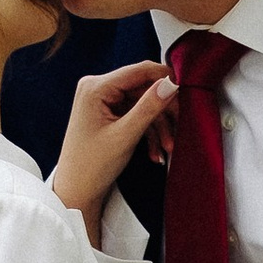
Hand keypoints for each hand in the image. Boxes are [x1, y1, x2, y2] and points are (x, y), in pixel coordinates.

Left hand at [49, 61, 175, 239]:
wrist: (76, 192)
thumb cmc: (90, 167)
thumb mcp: (125, 135)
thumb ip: (149, 107)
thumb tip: (170, 84)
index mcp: (95, 87)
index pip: (138, 71)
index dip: (165, 78)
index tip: (187, 89)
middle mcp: (97, 89)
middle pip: (143, 88)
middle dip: (163, 111)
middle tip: (180, 125)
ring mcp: (102, 101)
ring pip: (143, 104)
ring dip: (158, 127)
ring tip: (168, 148)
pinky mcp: (108, 114)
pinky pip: (136, 115)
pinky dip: (148, 132)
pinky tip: (156, 152)